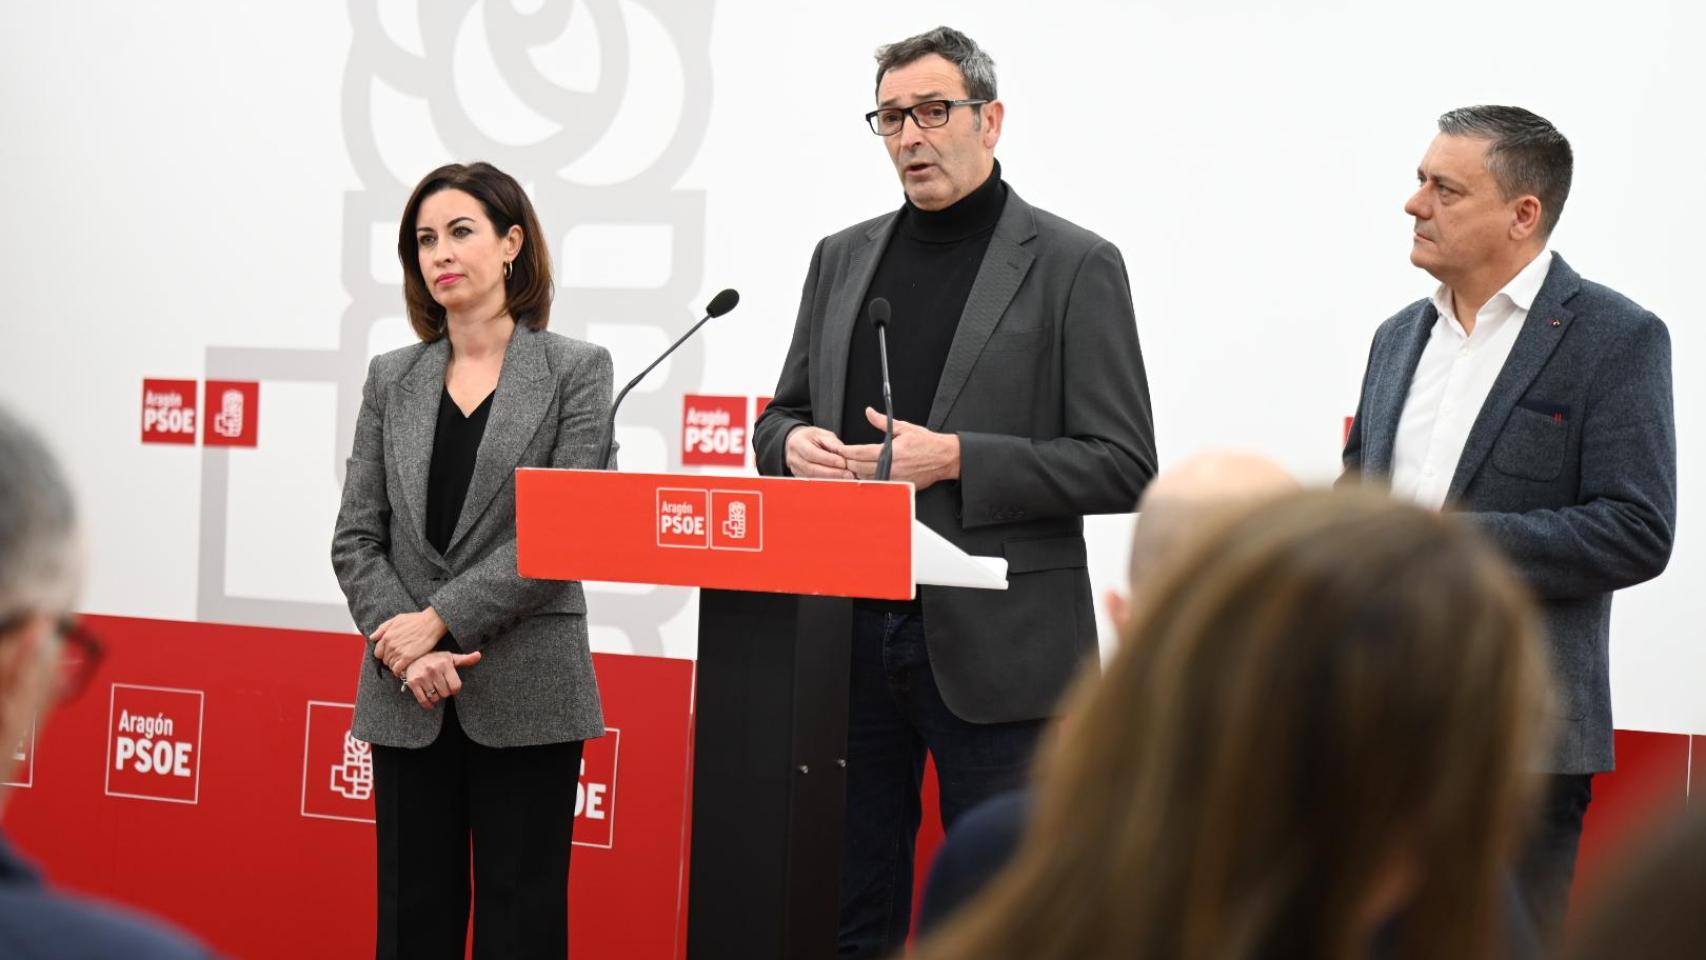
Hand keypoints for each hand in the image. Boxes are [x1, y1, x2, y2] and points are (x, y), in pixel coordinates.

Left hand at [372, 607, 448, 678]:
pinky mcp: (408, 658)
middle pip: (385, 660)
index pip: (378, 652)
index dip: (383, 654)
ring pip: (391, 665)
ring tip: (402, 663)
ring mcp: (398, 652)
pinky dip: (398, 671)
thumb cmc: (416, 620)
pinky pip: (397, 669)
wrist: (431, 623)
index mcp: (386, 636)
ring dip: (395, 665)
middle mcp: (390, 645)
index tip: (389, 654)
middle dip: (390, 660)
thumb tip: (373, 637)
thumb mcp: (396, 619)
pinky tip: (402, 670)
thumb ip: (383, 628)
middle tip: (398, 658)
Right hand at [402, 651, 481, 709]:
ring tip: (435, 691)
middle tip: (442, 688)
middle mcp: (433, 670)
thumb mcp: (450, 657)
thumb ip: (465, 659)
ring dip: (436, 698)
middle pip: (445, 694)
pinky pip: (423, 700)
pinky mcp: (413, 683)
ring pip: (435, 698)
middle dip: (445, 693)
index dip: (455, 689)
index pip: (455, 686)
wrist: (412, 657)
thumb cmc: (435, 659)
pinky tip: (430, 704)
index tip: (452, 686)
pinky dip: (428, 705)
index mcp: (445, 664)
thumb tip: (479, 655)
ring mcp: (422, 677)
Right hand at [785, 425, 854, 478]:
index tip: (843, 463)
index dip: (828, 460)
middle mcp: (793, 458)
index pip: (812, 454)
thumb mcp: (823, 435)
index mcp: (797, 443)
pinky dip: (828, 482)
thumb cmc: (812, 438)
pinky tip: (839, 481)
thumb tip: (844, 455)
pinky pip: (814, 482)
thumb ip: (833, 444)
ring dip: (831, 479)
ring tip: (846, 478)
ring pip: (814, 478)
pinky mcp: (800, 478)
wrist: (799, 442)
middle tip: (848, 474)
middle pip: (812, 469)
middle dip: (832, 473)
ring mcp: (795, 470)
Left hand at [842, 407, 960, 489]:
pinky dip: (869, 480)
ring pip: (866, 479)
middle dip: (848, 463)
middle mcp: (891, 467)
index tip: (840, 450)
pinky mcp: (899, 486)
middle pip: (859, 468)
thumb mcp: (904, 428)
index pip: (859, 453)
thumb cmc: (927, 443)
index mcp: (890, 451)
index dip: (846, 452)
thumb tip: (869, 412)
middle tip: (842, 458)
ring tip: (851, 467)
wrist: (945, 458)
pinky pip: (878, 485)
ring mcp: (895, 479)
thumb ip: (882, 422)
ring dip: (856, 473)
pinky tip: (865, 475)